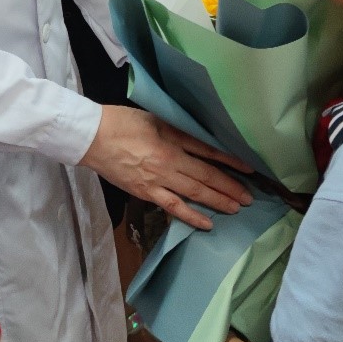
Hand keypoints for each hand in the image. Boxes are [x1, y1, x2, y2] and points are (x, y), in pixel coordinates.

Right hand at [80, 106, 252, 229]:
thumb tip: (203, 137)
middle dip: (230, 187)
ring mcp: (158, 180)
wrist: (93, 137)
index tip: (249, 168)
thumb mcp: (156, 117)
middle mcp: (170, 161)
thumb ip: (180, 129)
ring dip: (218, 201)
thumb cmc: (123, 121)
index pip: (210, 151)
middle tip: (250, 197)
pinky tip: (208, 224)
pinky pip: (173, 207)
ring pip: (195, 193)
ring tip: (237, 208)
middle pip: (206, 176)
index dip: (231, 161)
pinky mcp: (146, 192)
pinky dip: (192, 217)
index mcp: (172, 139)